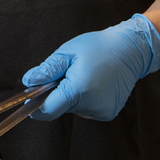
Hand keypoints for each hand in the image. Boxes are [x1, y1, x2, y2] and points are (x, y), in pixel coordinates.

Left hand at [20, 14, 159, 121]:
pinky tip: (95, 83)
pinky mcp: (109, 113)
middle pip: (61, 107)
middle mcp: (91, 105)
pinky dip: (86, 99)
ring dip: (73, 96)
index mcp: (78, 90)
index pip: (48, 111)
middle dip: (58, 93)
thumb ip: (47, 70)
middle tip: (68, 73)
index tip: (32, 98)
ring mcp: (102, 111)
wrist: (131, 49)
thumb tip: (28, 82)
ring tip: (85, 75)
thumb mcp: (68, 52)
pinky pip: (87, 109)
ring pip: (74, 108)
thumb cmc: (99, 47)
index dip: (37, 106)